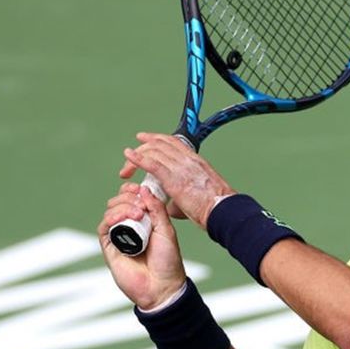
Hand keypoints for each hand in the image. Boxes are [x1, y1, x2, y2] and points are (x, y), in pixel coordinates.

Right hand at [98, 182, 186, 309]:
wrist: (162, 285)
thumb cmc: (167, 260)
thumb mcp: (166, 229)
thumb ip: (156, 209)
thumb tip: (144, 189)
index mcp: (145, 220)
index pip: (132, 198)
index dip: (133, 190)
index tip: (139, 188)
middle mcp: (130, 226)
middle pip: (119, 201)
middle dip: (127, 197)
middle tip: (140, 205)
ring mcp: (119, 236)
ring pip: (110, 211)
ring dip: (122, 207)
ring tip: (137, 214)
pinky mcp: (109, 247)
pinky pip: (103, 227)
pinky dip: (111, 218)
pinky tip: (123, 218)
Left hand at [119, 132, 235, 230]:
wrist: (223, 210)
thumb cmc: (215, 206)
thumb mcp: (199, 194)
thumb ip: (181, 198)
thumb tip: (171, 206)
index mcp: (195, 161)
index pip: (172, 141)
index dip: (156, 138)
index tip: (144, 139)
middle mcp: (187, 160)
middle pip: (159, 144)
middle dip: (141, 148)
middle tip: (129, 159)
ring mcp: (181, 168)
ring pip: (153, 151)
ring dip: (136, 158)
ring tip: (126, 168)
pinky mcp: (174, 179)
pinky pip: (152, 164)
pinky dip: (138, 159)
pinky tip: (129, 157)